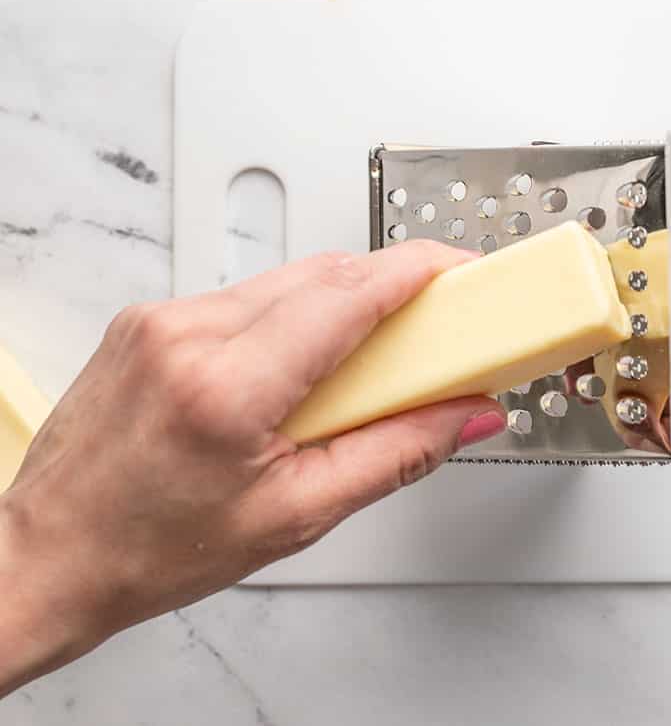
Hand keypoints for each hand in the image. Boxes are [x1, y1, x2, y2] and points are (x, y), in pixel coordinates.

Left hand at [0, 243, 505, 695]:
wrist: (50, 556)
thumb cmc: (151, 549)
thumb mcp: (296, 516)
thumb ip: (397, 455)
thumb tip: (464, 415)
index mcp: (225, 388)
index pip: (345, 296)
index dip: (414, 271)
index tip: (458, 269)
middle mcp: (185, 334)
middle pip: (323, 275)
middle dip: (388, 289)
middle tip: (429, 329)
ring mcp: (160, 319)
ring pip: (286, 281)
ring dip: (338, 305)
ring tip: (357, 368)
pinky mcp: (149, 318)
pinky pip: (246, 295)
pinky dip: (290, 317)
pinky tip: (297, 367)